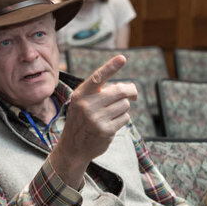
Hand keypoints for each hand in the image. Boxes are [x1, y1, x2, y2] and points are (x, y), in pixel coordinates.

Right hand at [51, 55, 137, 187]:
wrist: (73, 147)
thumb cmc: (81, 120)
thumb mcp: (82, 103)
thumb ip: (100, 93)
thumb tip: (129, 89)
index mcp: (80, 95)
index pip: (98, 78)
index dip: (111, 67)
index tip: (122, 58)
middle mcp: (87, 105)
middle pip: (120, 91)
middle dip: (130, 91)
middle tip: (133, 94)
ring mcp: (96, 119)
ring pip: (124, 105)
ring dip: (123, 108)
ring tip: (111, 114)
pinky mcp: (106, 131)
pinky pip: (125, 118)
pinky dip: (122, 119)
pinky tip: (111, 124)